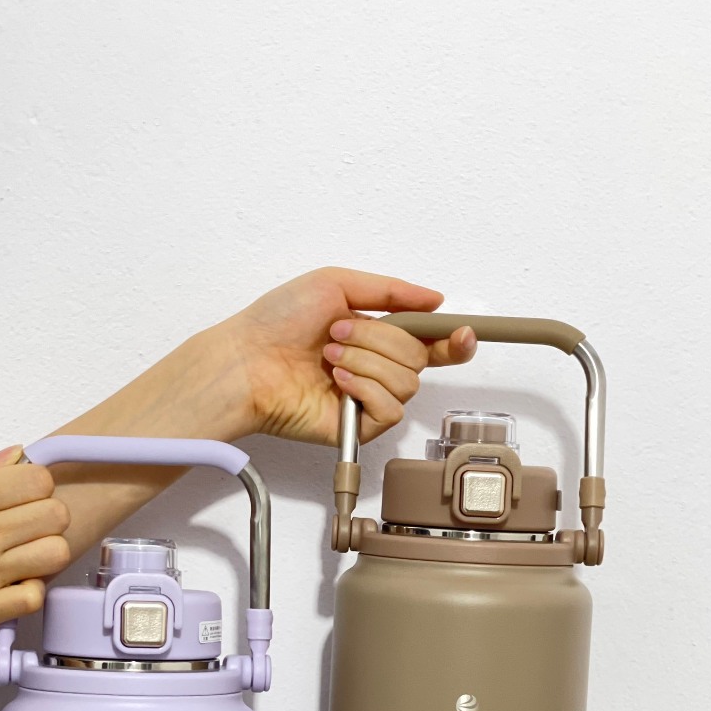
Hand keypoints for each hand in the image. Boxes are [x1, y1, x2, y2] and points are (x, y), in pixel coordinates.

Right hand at [0, 446, 70, 660]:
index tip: (21, 493)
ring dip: (44, 550)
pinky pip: (33, 598)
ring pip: (54, 554)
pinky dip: (28, 589)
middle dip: (46, 514)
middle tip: (23, 522)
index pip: (39, 481)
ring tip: (20, 552)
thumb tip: (14, 456)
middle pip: (56, 515)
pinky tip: (9, 582)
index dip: (36, 485)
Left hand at [217, 266, 476, 445]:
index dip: (452, 341)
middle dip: (379, 339)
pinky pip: (390, 409)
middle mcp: (375, 368)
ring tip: (328, 358)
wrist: (247, 360)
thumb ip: (390, 290)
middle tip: (336, 334)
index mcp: (375, 336)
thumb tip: (433, 299)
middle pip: (418, 357)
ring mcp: (367, 399)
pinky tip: (338, 384)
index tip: (462, 334)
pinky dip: (366, 390)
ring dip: (366, 361)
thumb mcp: (335, 283)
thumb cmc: (276, 322)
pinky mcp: (357, 427)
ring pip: (406, 382)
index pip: (429, 343)